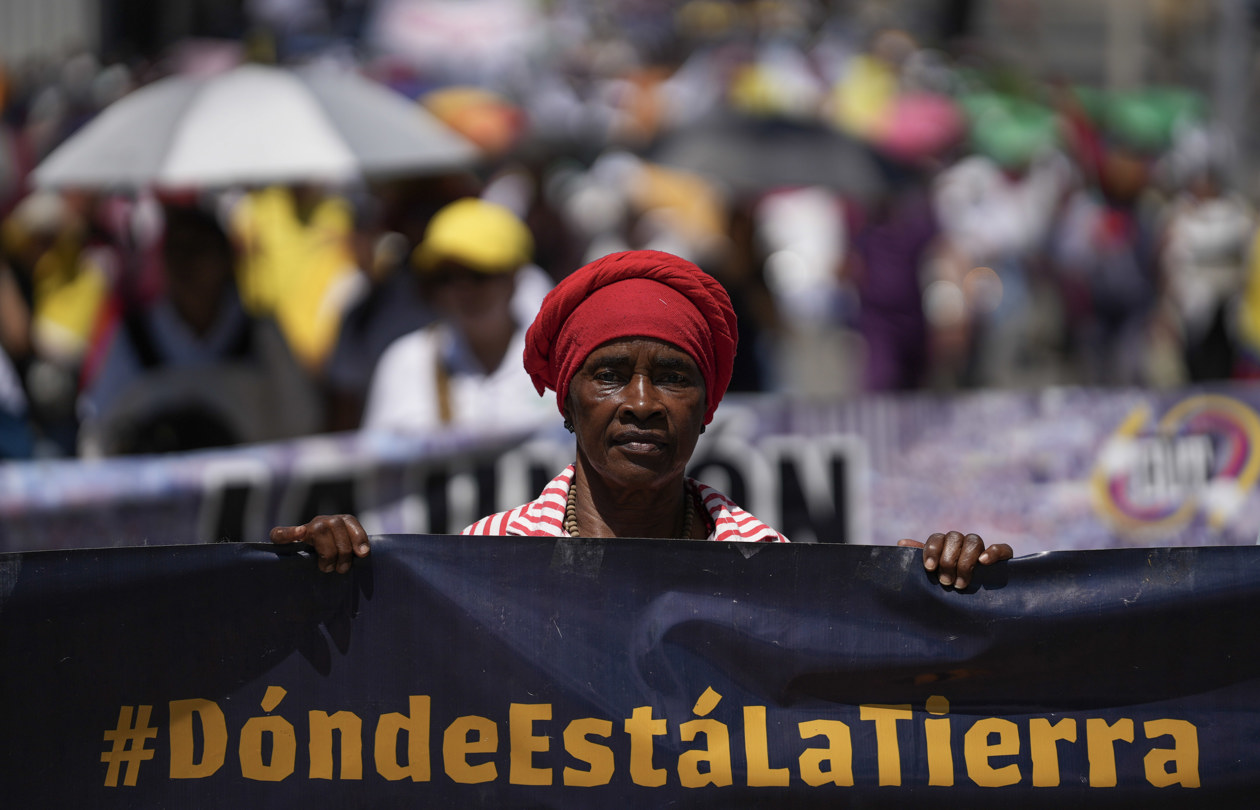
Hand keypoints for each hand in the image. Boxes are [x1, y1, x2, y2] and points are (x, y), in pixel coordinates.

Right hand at [270, 514, 369, 573]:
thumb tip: (364, 553)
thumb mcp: (345, 556)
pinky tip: (300, 533)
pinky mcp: (283, 539)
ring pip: (318, 530)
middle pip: (335, 524)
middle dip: (343, 550)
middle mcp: (321, 522)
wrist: (302, 565)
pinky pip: (281, 533)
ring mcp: (304, 529)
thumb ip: (353, 551)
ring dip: (327, 551)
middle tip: (342, 569)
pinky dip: (290, 533)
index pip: (349, 521)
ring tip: (328, 567)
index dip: (358, 535)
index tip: (363, 553)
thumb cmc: (333, 563)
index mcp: (337, 523)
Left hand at [898, 531, 1012, 589]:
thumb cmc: (949, 585)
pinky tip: (983, 562)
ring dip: (965, 561)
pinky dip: (993, 552)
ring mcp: (983, 549)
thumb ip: (920, 559)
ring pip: (974, 541)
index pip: (937, 538)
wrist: (979, 603)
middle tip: (946, 582)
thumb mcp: (934, 575)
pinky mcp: (1003, 557)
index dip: (931, 550)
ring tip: (960, 584)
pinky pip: (1001, 548)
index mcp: (945, 545)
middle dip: (948, 560)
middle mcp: (963, 543)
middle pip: (954, 538)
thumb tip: (901, 543)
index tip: (929, 568)